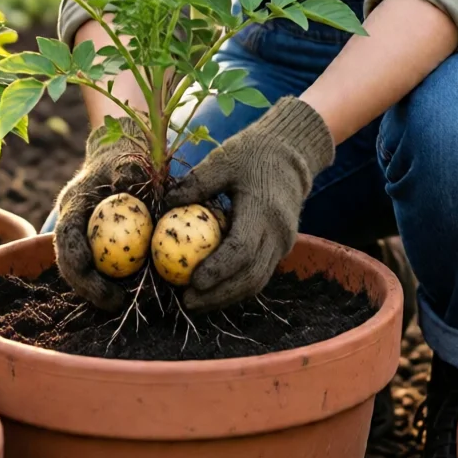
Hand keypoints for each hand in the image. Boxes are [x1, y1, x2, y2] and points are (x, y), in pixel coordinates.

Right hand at [52, 119, 148, 311]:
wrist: (120, 147)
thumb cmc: (128, 152)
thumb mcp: (129, 157)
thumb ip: (129, 170)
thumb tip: (129, 184)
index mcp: (74, 201)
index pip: (67, 238)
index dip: (79, 265)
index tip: (102, 283)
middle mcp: (71, 219)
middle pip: (68, 261)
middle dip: (88, 288)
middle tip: (116, 303)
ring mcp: (80, 231)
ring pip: (78, 268)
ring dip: (96, 289)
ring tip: (121, 303)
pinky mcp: (92, 239)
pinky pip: (95, 265)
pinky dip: (107, 280)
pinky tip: (129, 291)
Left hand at [165, 96, 333, 311]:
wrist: (290, 155)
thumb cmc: (252, 155)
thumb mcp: (223, 160)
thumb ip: (198, 182)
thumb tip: (167, 202)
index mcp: (263, 210)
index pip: (242, 249)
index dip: (218, 269)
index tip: (192, 281)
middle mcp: (278, 232)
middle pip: (250, 275)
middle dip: (219, 294)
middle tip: (187, 301)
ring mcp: (283, 243)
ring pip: (257, 281)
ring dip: (227, 297)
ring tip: (197, 302)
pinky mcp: (281, 248)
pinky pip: (260, 274)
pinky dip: (237, 287)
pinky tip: (214, 291)